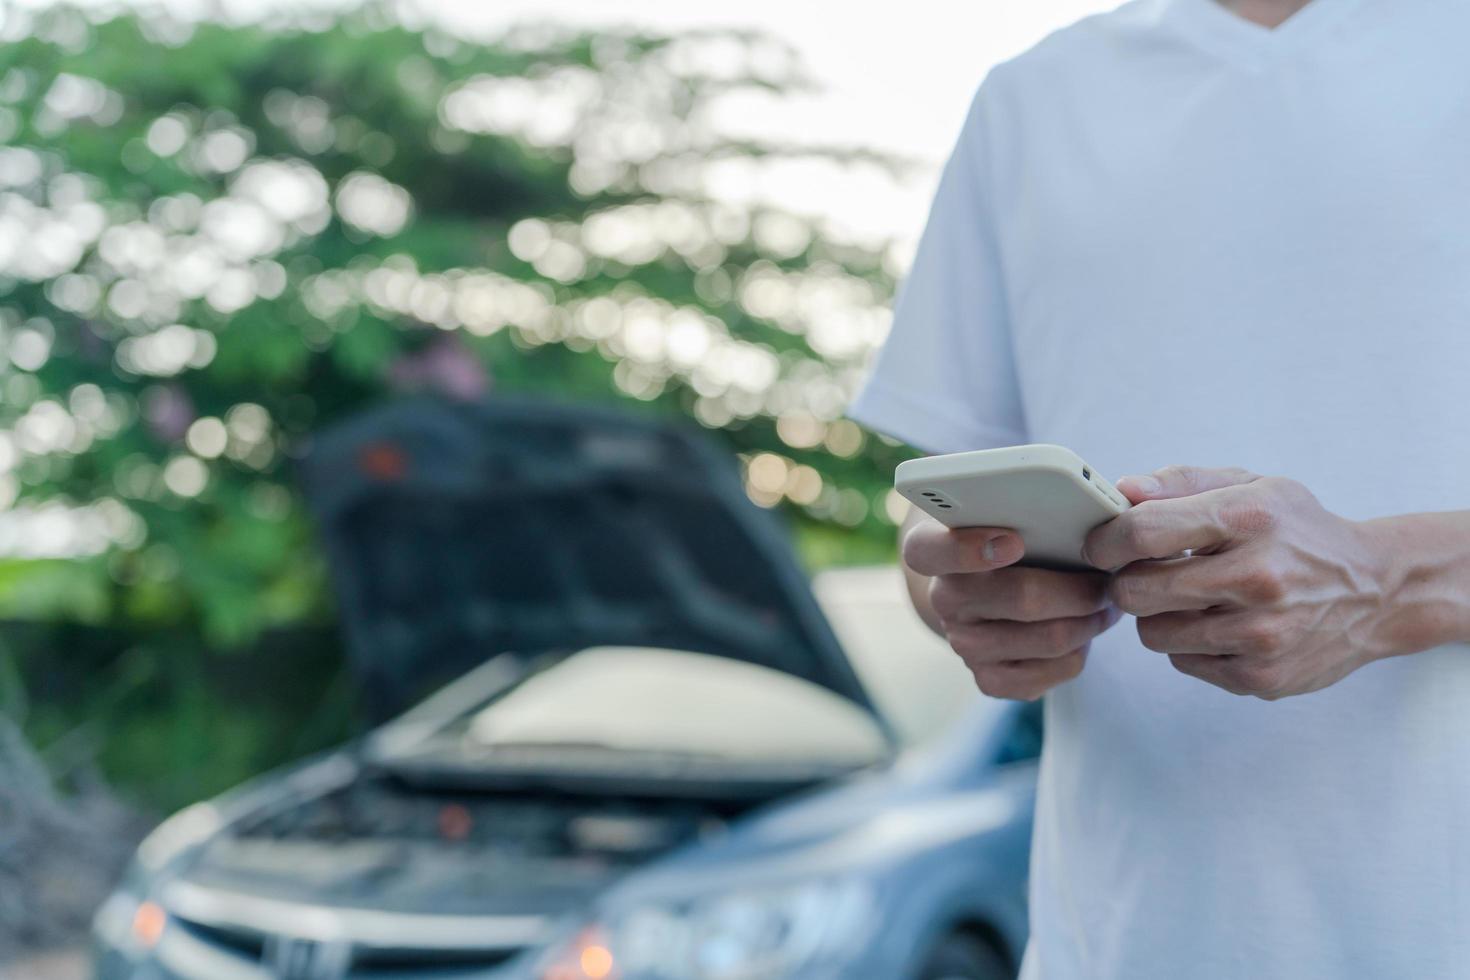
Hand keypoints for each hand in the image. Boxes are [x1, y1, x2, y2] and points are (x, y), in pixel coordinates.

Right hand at [902, 515, 1121, 700]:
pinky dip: (1082, 650)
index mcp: (933, 549)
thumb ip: (1024, 504)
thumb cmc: (1008, 539)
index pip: (928, 550)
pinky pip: (1055, 670)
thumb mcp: (1003, 513)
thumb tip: (1091, 513)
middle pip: (1020, 597)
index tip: (1014, 541)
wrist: (986, 594)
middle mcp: (943, 600)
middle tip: (1110, 576)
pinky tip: (1086, 628)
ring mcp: (965, 645)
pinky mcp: (990, 680)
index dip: (966, 549)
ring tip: (1108, 600)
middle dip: (1079, 589)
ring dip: (1092, 620)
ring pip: (1049, 638)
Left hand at [1084, 466, 1395, 699]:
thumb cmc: (1298, 531)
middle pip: (1136, 591)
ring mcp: (1262, 634)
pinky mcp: (1262, 677)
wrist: (1378, 591)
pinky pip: (1184, 662)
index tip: (1100, 544)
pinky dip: (1190, 643)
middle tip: (1143, 572)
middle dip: (1127, 580)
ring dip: (1158, 615)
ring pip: (1153, 633)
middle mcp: (1257, 577)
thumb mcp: (1252, 486)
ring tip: (1190, 596)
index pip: (1142, 532)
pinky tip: (1220, 624)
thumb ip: (1181, 482)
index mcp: (1250, 518)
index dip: (1105, 540)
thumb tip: (1122, 491)